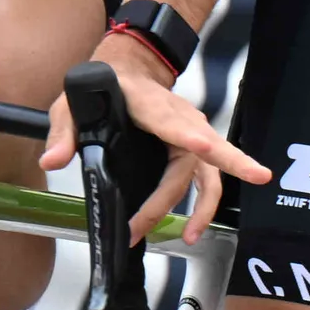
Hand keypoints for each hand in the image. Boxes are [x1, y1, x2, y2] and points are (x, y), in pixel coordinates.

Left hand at [43, 38, 272, 243]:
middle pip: (206, 148)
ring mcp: (192, 135)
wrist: (127, 73)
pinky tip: (192, 227)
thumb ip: (63, 132)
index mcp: (152, 107)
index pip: (172, 121)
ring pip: (209, 170)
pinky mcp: (193, 150)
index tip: (200, 146)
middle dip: (230, 163)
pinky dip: (204, 205)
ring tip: (190, 236)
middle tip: (257, 176)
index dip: (188, 135)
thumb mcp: (71, 104)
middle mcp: (181, 120)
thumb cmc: (101, 88)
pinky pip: (206, 180)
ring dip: (206, 204)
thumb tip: (52, 162)